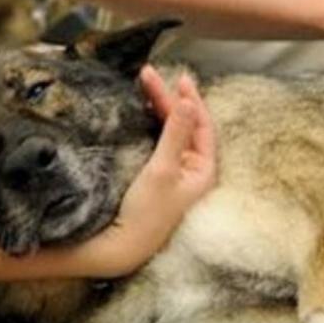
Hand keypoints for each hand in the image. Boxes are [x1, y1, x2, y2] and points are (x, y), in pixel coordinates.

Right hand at [84, 66, 216, 277]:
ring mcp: (173, 176)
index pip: (202, 126)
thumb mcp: (162, 169)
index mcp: (203, 171)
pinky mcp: (155, 180)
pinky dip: (150, 125)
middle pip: (184, 126)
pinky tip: (142, 111)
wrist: (120, 247)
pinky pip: (158, 143)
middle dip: (168, 100)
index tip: (178, 78)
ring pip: (170, 133)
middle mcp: (191, 172)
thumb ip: (175, 133)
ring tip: (145, 86)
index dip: (191, 100)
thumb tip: (187, 102)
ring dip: (158, 109)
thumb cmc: (145, 214)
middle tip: (149, 75)